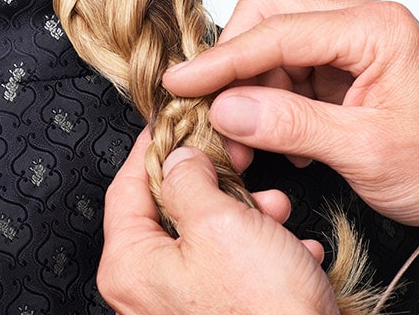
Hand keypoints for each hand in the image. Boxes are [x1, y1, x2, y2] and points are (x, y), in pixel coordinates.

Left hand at [98, 130, 336, 314]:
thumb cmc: (263, 314)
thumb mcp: (218, 223)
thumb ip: (187, 178)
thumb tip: (178, 158)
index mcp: (130, 265)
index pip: (125, 186)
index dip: (151, 147)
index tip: (172, 123)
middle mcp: (146, 290)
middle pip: (168, 209)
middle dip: (211, 180)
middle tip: (235, 156)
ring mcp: (182, 307)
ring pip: (207, 236)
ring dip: (245, 215)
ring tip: (276, 208)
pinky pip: (233, 270)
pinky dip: (261, 252)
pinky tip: (293, 249)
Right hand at [163, 0, 418, 224]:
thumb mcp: (369, 153)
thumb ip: (291, 125)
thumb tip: (226, 109)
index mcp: (373, 29)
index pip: (275, 31)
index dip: (221, 60)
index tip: (181, 83)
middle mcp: (358, 23)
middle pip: (267, 15)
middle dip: (234, 62)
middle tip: (212, 109)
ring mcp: (348, 42)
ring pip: (270, 43)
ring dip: (247, 88)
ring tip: (243, 141)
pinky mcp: (340, 65)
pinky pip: (284, 68)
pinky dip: (266, 100)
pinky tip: (273, 136)